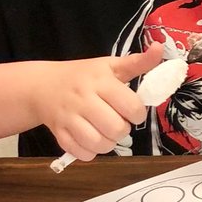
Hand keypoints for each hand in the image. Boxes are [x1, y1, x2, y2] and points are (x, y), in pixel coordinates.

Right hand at [30, 48, 161, 160]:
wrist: (42, 85)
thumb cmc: (83, 75)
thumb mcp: (110, 65)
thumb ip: (138, 62)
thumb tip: (159, 47)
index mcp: (100, 81)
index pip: (131, 106)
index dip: (138, 113)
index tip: (132, 110)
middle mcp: (83, 99)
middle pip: (116, 128)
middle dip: (123, 129)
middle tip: (118, 122)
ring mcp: (69, 117)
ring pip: (99, 144)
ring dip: (108, 143)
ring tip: (106, 133)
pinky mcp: (58, 134)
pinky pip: (82, 154)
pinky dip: (91, 152)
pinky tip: (91, 140)